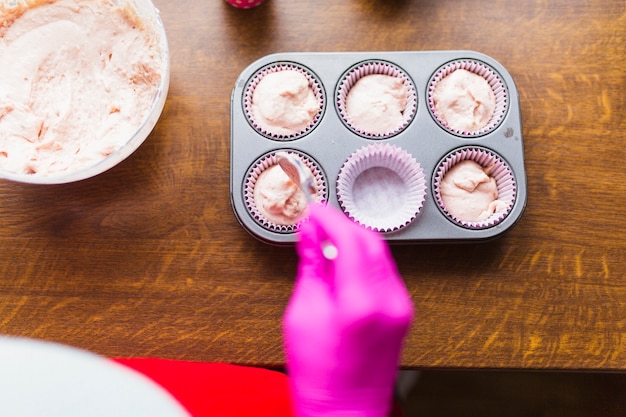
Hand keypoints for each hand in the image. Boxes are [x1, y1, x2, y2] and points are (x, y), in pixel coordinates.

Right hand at [283, 204, 413, 416]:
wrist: (345, 409)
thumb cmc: (320, 374)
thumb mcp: (302, 313)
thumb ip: (310, 266)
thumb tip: (308, 234)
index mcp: (361, 303)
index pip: (350, 239)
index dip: (329, 219)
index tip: (313, 211)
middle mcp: (390, 301)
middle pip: (370, 241)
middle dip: (342, 225)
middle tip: (316, 223)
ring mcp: (401, 306)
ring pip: (380, 253)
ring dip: (353, 240)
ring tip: (324, 241)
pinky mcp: (403, 311)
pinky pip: (385, 270)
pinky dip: (363, 259)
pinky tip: (342, 261)